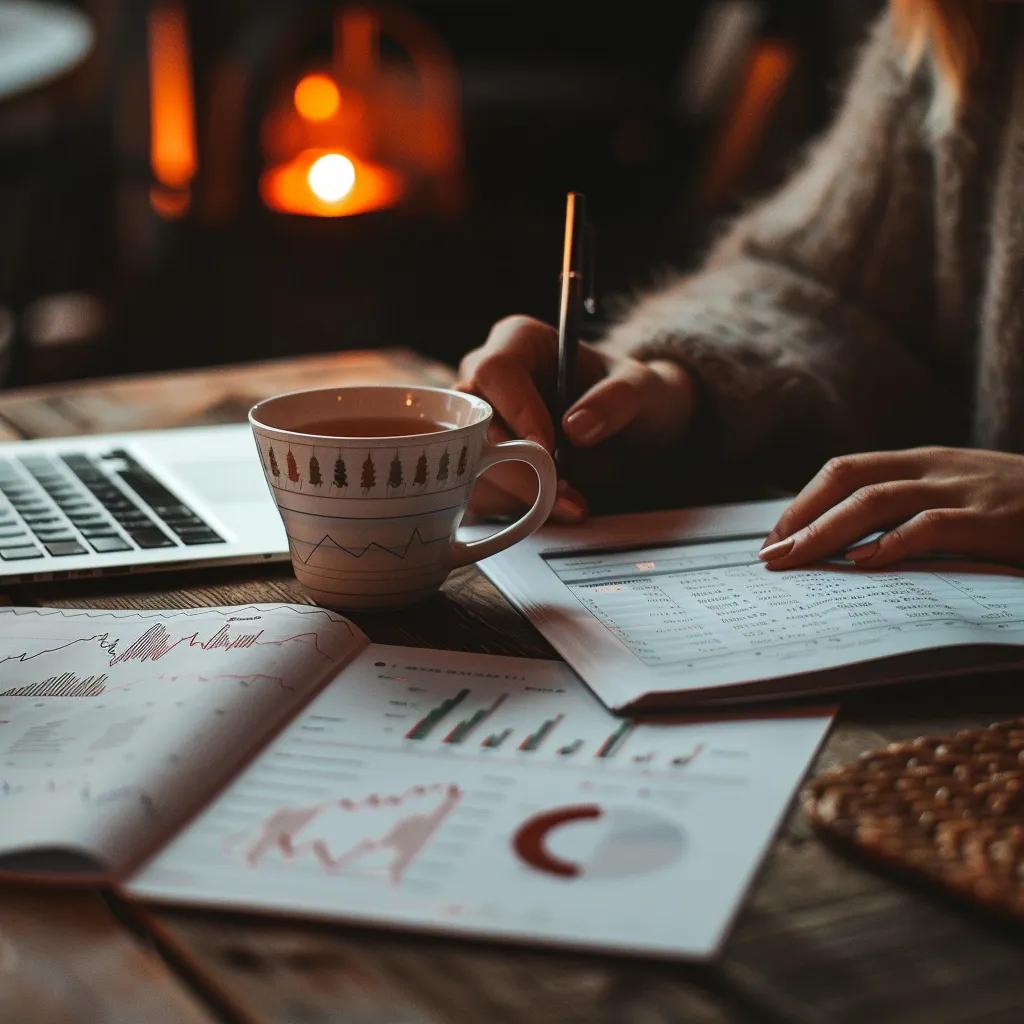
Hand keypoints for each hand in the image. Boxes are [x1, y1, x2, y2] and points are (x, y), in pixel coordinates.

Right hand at [456, 315, 697, 522]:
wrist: (631, 430)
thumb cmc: (632, 396)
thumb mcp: (641, 389)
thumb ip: (616, 400)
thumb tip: (576, 428)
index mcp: (518, 343)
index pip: (494, 371)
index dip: (516, 410)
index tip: (547, 447)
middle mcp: (485, 381)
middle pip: (469, 422)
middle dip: (513, 466)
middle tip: (560, 492)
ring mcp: (474, 425)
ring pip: (466, 463)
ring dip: (515, 494)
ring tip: (568, 504)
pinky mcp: (478, 465)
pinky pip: (477, 492)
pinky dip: (512, 509)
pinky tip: (550, 509)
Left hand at [758, 447, 1023, 569]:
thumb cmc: (1021, 509)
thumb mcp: (962, 496)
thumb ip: (913, 509)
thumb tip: (852, 546)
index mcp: (924, 461)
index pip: (846, 471)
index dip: (804, 503)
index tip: (776, 538)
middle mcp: (936, 468)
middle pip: (848, 481)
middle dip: (801, 518)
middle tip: (770, 556)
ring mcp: (964, 490)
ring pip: (875, 501)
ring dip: (826, 533)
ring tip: (794, 561)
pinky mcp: (992, 518)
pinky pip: (930, 527)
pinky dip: (892, 545)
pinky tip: (864, 565)